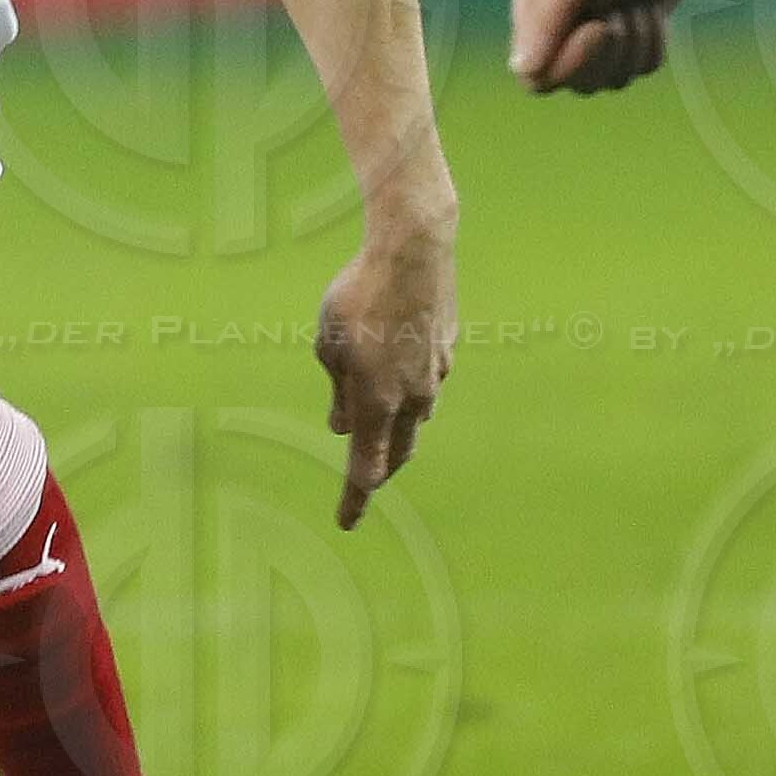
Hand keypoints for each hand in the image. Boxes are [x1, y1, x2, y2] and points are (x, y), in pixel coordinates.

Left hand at [312, 219, 456, 526]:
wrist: (414, 251)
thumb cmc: (359, 295)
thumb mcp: (329, 345)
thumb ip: (337, 390)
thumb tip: (341, 425)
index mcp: (378, 402)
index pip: (365, 467)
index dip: (355, 499)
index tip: (346, 523)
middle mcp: (413, 399)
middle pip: (397, 454)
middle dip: (380, 471)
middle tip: (364, 482)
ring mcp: (435, 376)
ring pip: (415, 420)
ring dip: (395, 431)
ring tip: (376, 428)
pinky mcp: (447, 351)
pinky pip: (426, 385)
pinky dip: (409, 393)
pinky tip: (398, 376)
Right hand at [508, 0, 717, 93]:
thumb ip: (544, 22)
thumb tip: (524, 69)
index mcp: (535, 17)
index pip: (537, 79)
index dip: (569, 64)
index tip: (597, 28)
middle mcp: (561, 34)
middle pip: (580, 84)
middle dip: (610, 48)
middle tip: (621, 6)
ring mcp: (598, 43)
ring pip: (618, 78)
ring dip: (635, 39)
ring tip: (636, 0)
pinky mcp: (632, 43)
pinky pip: (645, 67)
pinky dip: (654, 39)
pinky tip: (650, 6)